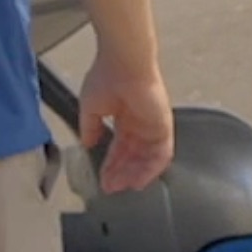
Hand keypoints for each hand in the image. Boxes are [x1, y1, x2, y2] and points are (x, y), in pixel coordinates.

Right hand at [76, 50, 173, 194]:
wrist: (123, 64)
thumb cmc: (106, 77)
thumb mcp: (90, 107)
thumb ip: (90, 128)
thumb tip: (87, 144)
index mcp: (124, 117)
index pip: (119, 148)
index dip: (111, 165)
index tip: (103, 179)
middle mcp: (140, 124)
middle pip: (133, 156)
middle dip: (122, 173)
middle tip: (111, 187)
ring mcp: (153, 126)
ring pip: (147, 158)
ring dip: (136, 174)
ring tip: (123, 187)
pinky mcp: (164, 127)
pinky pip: (161, 154)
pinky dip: (151, 169)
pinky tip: (140, 180)